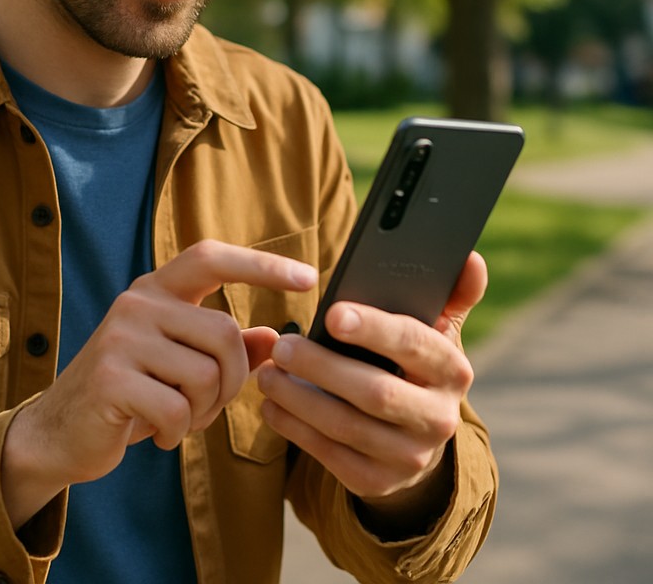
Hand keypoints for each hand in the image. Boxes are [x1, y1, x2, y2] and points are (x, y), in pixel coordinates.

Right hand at [1, 239, 316, 527]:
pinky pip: (178, 409)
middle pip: (224, 334)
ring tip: (177, 418)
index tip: (309, 278)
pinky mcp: (110, 378)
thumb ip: (227, 348)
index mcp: (155, 290)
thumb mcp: (179, 363)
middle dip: (231, 381)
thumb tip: (277, 337)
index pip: (211, 257)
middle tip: (206, 405)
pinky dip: (178, 432)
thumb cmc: (131, 393)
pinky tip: (157, 433)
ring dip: (204, 412)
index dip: (261, 264)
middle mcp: (137, 303)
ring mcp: (120, 337)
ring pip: (206, 375)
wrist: (59, 431)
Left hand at [257, 252, 486, 527]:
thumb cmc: (413, 362)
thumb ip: (449, 292)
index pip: (414, 344)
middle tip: (282, 345)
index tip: (332, 313)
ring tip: (267, 373)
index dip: (373, 329)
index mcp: (453, 370)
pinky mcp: (379, 481)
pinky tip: (272, 406)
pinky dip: (296, 430)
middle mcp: (439, 418)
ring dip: (300, 400)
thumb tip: (470, 256)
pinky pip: (331, 457)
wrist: (416, 434)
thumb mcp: (435, 330)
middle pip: (376, 392)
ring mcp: (411, 456)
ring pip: (347, 427)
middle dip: (323, 367)